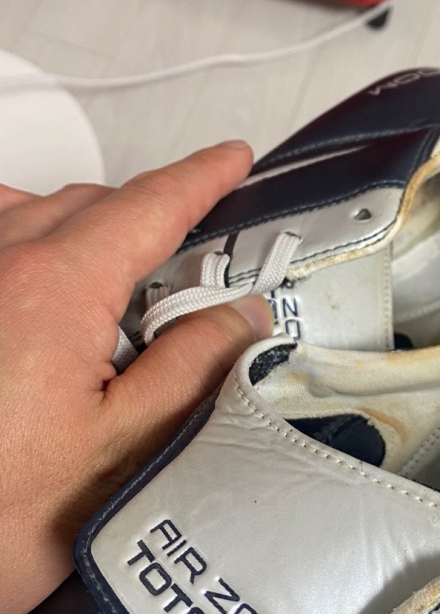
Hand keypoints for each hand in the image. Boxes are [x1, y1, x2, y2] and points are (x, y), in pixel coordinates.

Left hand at [0, 142, 272, 613]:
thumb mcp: (119, 452)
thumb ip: (190, 369)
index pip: (147, 206)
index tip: (231, 161)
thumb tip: (238, 317)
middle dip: (149, 217)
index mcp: (50, 290)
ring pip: (29, 213)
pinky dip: (26, 242)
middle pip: (90, 205)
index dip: (200, 179)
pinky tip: (39, 290)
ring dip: (83, 227)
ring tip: (116, 285)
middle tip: (192, 267)